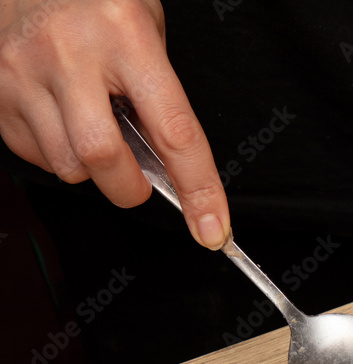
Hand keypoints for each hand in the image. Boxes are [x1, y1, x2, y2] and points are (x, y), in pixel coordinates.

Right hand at [0, 0, 229, 247]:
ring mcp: (25, 68)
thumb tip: (173, 169)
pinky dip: (57, 152)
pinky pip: (34, 153)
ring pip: (67, 165)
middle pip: (103, 158)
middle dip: (129, 188)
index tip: (212, 229)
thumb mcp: (146, 31)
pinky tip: (63, 118)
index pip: (174, 133)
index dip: (199, 190)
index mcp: (125, 35)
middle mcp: (70, 50)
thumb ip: (161, 98)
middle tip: (139, 178)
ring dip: (91, 169)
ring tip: (95, 128)